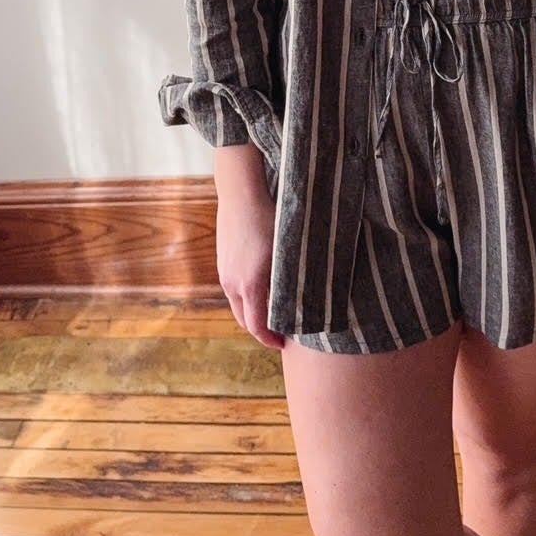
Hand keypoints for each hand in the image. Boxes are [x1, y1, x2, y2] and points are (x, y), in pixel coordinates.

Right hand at [214, 147, 286, 350]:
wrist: (242, 191)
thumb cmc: (271, 217)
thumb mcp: (288, 251)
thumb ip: (294, 279)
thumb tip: (312, 299)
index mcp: (250, 285)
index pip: (257, 327)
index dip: (270, 340)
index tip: (283, 344)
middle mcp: (232, 283)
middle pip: (244, 320)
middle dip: (261, 330)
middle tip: (281, 332)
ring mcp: (225, 272)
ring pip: (238, 304)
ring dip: (253, 313)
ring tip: (272, 310)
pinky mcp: (223, 260)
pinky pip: (233, 288)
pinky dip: (246, 296)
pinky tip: (261, 286)